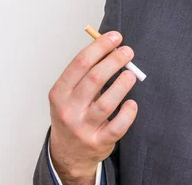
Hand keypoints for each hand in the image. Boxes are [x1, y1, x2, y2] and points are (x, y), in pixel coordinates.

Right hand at [48, 31, 137, 183]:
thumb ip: (86, 73)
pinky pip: (118, 126)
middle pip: (94, 79)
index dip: (100, 47)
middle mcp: (68, 110)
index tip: (115, 37)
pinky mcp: (99, 142)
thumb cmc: (73, 115)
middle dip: (114, 61)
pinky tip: (132, 103)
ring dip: (122, 84)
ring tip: (131, 73)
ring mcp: (83, 128)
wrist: (68, 154)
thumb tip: (111, 47)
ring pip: (106, 103)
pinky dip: (128, 112)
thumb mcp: (69, 94)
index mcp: (59, 93)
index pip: (80, 64)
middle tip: (128, 52)